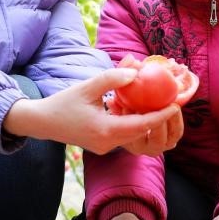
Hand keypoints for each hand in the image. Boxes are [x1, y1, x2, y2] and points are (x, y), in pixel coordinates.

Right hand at [1, 68, 181, 154]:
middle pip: (141, 132)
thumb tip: (136, 72)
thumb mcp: (88, 86)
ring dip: (146, 121)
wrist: (43, 122)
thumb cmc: (64, 102)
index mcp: (105, 130)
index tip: (176, 104)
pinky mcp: (102, 146)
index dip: (161, 115)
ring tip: (160, 104)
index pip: (141, 125)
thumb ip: (112, 78)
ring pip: (134, 135)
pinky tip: (139, 109)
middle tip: (172, 101)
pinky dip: (134, 124)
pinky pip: (124, 135)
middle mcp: (107, 143)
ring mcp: (105, 148)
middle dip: (158, 118)